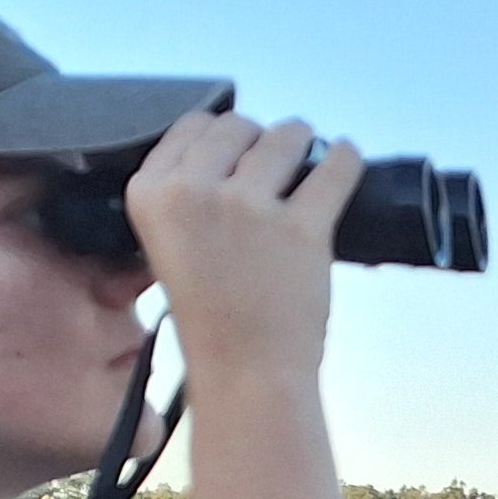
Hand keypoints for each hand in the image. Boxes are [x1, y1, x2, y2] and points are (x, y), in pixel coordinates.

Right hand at [126, 110, 355, 382]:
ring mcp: (248, 209)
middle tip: (278, 154)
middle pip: (237, 126)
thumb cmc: (213, 315)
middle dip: (261, 134)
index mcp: (151, 194)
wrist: (245, 372)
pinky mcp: (301, 229)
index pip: (191, 126)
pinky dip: (346, 157)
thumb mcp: (167, 244)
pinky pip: (334, 168)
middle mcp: (193, 193)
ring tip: (311, 150)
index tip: (240, 146)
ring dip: (302, 138)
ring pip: (285, 138)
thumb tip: (233, 147)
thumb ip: (184, 195)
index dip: (222, 133)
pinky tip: (346, 155)